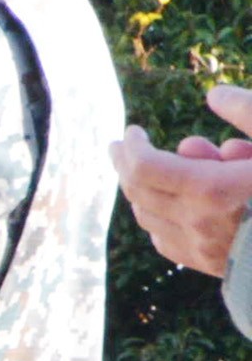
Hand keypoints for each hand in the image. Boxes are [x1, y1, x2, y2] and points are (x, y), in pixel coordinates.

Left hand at [113, 87, 251, 276]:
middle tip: (121, 147)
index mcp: (212, 190)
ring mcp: (200, 248)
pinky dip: (159, 218)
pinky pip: (166, 241)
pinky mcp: (208, 265)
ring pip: (149, 219)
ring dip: (143, 191)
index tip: (131, 131)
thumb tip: (214, 95)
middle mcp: (197, 222)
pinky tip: (170, 205)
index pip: (145, 168)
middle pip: (138, 193)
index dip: (132, 147)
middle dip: (125, 165)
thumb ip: (249, 111)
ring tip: (149, 170)